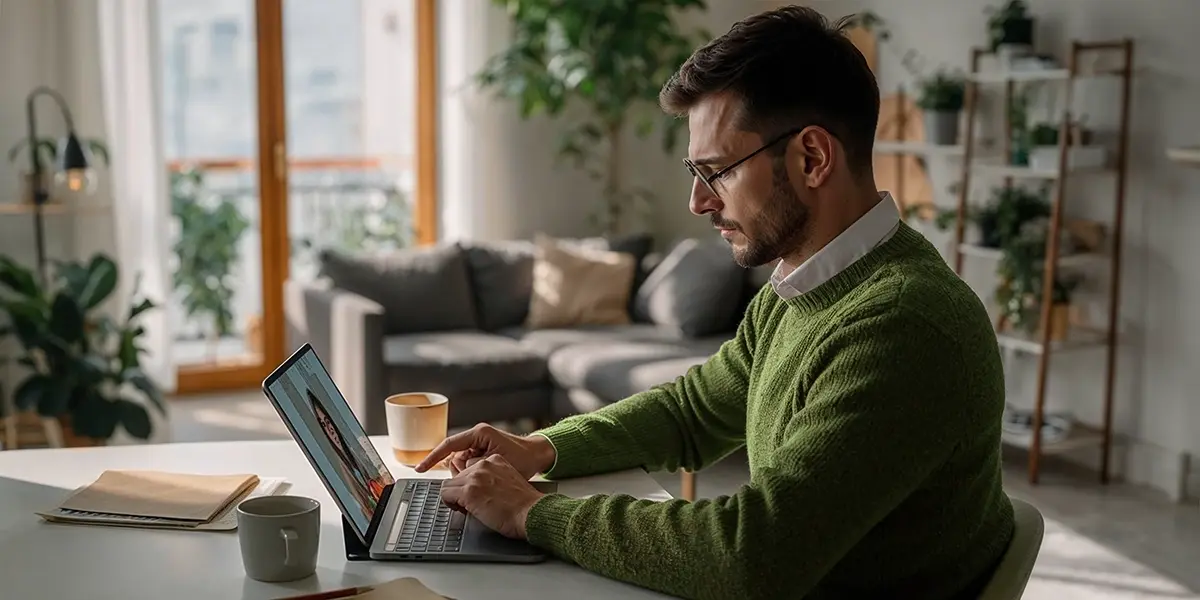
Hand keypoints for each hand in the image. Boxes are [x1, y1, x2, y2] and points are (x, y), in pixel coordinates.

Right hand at [415, 423, 555, 478]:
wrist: (539, 455)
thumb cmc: (524, 458)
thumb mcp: (498, 462)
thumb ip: (476, 465)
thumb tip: (458, 470)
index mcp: (479, 434)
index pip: (449, 445)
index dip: (432, 457)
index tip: (420, 468)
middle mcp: (477, 436)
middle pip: (454, 457)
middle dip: (459, 472)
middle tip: (475, 482)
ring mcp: (479, 444)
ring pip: (461, 464)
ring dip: (467, 475)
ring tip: (485, 480)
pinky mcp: (482, 452)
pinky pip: (469, 466)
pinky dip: (472, 475)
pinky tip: (484, 481)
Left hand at [440, 455, 544, 538]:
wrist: (532, 513)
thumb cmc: (524, 506)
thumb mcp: (509, 482)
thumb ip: (493, 479)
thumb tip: (478, 489)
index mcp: (495, 460)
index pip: (470, 467)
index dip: (470, 484)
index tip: (476, 495)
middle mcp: (484, 464)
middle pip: (458, 476)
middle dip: (461, 491)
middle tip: (472, 505)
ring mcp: (475, 477)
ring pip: (449, 484)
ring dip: (455, 497)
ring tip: (468, 508)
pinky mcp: (469, 491)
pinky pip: (445, 494)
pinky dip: (450, 504)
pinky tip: (464, 510)